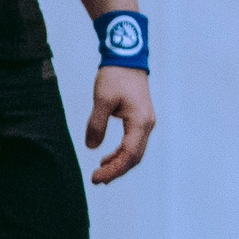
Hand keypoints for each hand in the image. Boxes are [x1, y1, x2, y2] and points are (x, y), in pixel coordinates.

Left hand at [85, 66, 155, 183]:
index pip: (128, 155)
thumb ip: (96, 124)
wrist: (127, 59)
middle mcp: (147, 125)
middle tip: (97, 179)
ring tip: (100, 171)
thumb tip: (91, 147)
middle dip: (117, 171)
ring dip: (119, 164)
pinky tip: (107, 157)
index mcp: (140, 122)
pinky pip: (133, 143)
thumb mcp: (102, 100)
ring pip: (135, 152)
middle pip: (135, 157)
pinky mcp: (140, 119)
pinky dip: (121, 153)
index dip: (113, 169)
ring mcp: (146, 122)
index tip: (96, 177)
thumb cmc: (115, 77)